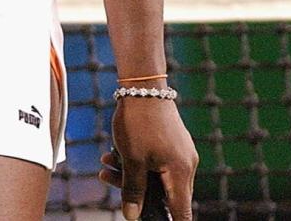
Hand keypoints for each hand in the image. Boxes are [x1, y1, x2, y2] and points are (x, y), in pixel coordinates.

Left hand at [99, 99, 197, 220]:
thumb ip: (133, 190)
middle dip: (135, 191)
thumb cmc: (139, 121)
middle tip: (108, 180)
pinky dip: (136, 160)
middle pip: (163, 194)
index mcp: (180, 173)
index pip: (181, 213)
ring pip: (155, 175)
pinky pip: (155, 160)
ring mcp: (180, 152)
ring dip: (130, 172)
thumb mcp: (132, 159)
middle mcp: (186, 165)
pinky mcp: (172, 141)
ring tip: (105, 163)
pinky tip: (112, 152)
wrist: (143, 82)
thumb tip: (132, 215)